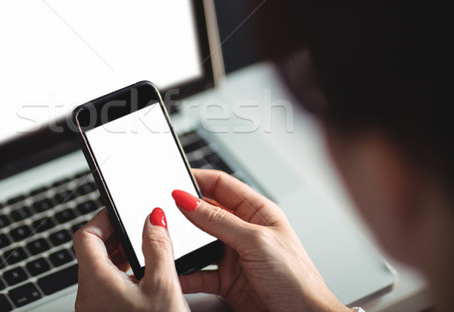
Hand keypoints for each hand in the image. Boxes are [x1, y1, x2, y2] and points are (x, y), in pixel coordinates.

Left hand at [73, 208, 187, 311]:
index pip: (85, 236)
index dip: (104, 218)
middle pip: (91, 251)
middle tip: (138, 229)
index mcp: (95, 283)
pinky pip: (106, 286)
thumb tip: (154, 218)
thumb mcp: (164, 286)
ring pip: (99, 269)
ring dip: (120, 255)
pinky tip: (145, 276)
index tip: (122, 212)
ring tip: (145, 251)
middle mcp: (88, 297)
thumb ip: (158, 247)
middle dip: (115, 236)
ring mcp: (95, 308)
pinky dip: (122, 273)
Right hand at [175, 169, 350, 311]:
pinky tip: (176, 272)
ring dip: (183, 244)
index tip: (174, 181)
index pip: (222, 185)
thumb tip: (188, 200)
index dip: (197, 180)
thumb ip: (219, 221)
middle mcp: (244, 230)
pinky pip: (199, 272)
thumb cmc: (297, 279)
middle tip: (164, 211)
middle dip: (184, 211)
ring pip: (199, 243)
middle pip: (206, 212)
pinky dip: (185, 273)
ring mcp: (234, 255)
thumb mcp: (256, 241)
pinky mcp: (227, 280)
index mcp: (257, 212)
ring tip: (166, 241)